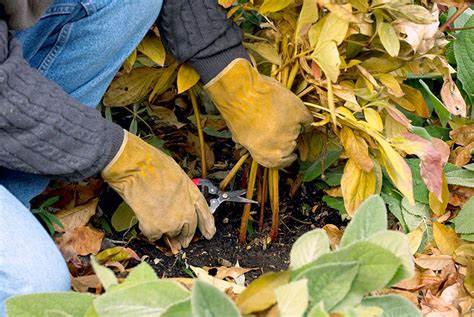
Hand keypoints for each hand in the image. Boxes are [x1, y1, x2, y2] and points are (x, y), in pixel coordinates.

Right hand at [101, 131, 215, 247]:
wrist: (138, 168)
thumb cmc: (154, 165)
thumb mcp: (177, 175)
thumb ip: (181, 191)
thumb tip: (176, 199)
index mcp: (193, 194)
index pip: (205, 214)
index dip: (207, 225)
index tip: (209, 233)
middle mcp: (187, 210)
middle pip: (189, 229)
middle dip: (184, 236)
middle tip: (180, 241)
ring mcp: (173, 221)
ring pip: (171, 234)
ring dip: (164, 230)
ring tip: (153, 217)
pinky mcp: (157, 229)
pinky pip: (154, 236)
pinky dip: (149, 230)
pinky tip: (144, 217)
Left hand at [205, 58, 312, 168]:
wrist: (243, 93)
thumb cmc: (237, 114)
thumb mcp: (240, 137)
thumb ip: (252, 145)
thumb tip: (252, 147)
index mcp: (266, 156)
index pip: (281, 163)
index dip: (284, 157)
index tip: (287, 153)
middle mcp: (282, 147)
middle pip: (290, 146)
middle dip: (285, 137)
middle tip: (275, 124)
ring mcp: (292, 131)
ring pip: (298, 131)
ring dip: (291, 125)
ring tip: (278, 112)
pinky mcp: (300, 114)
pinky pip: (307, 119)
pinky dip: (302, 116)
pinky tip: (292, 109)